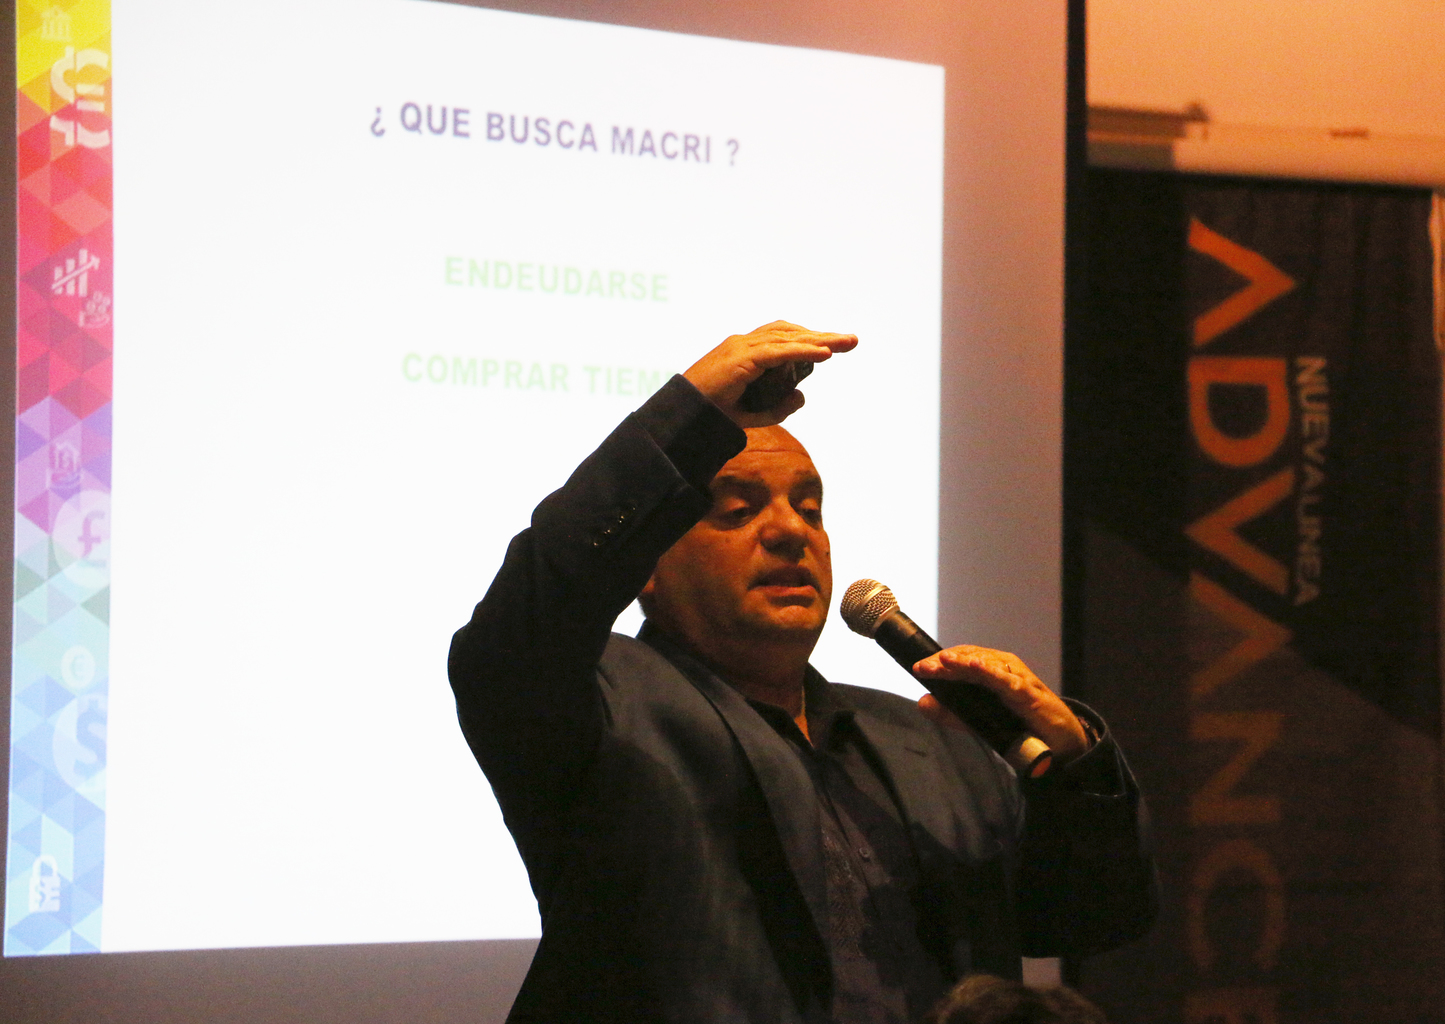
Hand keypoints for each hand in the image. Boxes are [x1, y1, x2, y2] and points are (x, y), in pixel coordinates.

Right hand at [683, 321, 857, 426]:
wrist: (684, 417)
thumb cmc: (712, 414)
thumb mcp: (752, 415)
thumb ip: (778, 408)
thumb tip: (803, 397)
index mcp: (746, 352)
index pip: (783, 337)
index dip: (809, 338)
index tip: (834, 343)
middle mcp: (745, 344)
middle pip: (790, 332)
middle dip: (823, 335)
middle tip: (852, 340)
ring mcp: (742, 348)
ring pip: (788, 337)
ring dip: (820, 339)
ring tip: (845, 343)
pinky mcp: (741, 358)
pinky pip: (779, 352)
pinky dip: (803, 350)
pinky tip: (825, 354)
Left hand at [913, 645, 1089, 764]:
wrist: (1059, 742)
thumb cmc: (1019, 724)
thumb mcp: (979, 721)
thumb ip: (952, 714)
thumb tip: (922, 702)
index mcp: (991, 670)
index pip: (962, 658)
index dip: (940, 662)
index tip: (918, 668)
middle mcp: (1004, 668)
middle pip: (972, 658)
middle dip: (947, 662)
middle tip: (924, 667)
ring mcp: (1018, 679)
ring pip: (989, 665)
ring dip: (966, 662)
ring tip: (946, 660)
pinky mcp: (1030, 694)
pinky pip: (1011, 682)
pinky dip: (995, 674)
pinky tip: (980, 668)